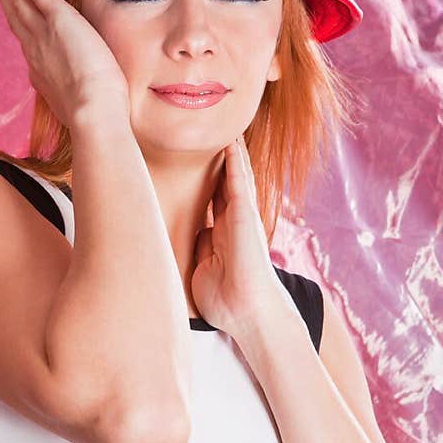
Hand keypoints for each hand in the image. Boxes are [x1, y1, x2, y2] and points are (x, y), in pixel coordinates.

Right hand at [0, 0, 129, 126]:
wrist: (91, 113)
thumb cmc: (94, 115)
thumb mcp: (76, 105)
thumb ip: (70, 97)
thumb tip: (73, 103)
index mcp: (40, 71)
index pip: (26, 41)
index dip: (17, 23)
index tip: (11, 13)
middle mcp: (34, 49)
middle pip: (15, 17)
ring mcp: (42, 33)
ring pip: (19, 1)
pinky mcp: (57, 19)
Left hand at [191, 136, 293, 337]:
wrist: (247, 311)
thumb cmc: (226, 299)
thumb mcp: (203, 269)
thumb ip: (201, 249)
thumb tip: (195, 234)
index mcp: (221, 235)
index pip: (212, 202)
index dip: (207, 182)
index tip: (195, 163)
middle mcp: (233, 224)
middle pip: (225, 185)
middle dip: (221, 163)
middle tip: (213, 136)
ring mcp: (241, 218)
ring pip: (236, 179)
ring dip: (232, 155)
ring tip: (227, 130)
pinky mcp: (245, 217)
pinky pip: (239, 183)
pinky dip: (236, 162)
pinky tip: (232, 142)